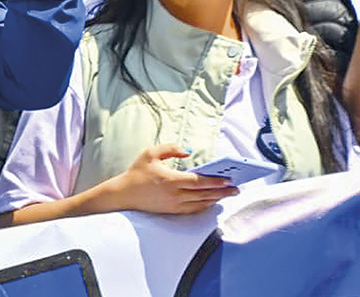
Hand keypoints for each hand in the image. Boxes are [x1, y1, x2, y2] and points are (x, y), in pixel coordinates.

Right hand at [107, 144, 237, 214]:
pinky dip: (206, 205)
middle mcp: (174, 195)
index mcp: (170, 180)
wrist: (123, 194)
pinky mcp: (172, 211)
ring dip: (217, 199)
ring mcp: (174, 205)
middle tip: (236, 188)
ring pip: (202, 203)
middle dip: (223, 192)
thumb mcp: (150, 154)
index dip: (215, 182)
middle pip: (204, 194)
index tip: (228, 179)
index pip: (199, 182)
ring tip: (228, 194)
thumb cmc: (137, 173)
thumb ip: (170, 148)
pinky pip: (194, 209)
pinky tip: (213, 200)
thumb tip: (188, 151)